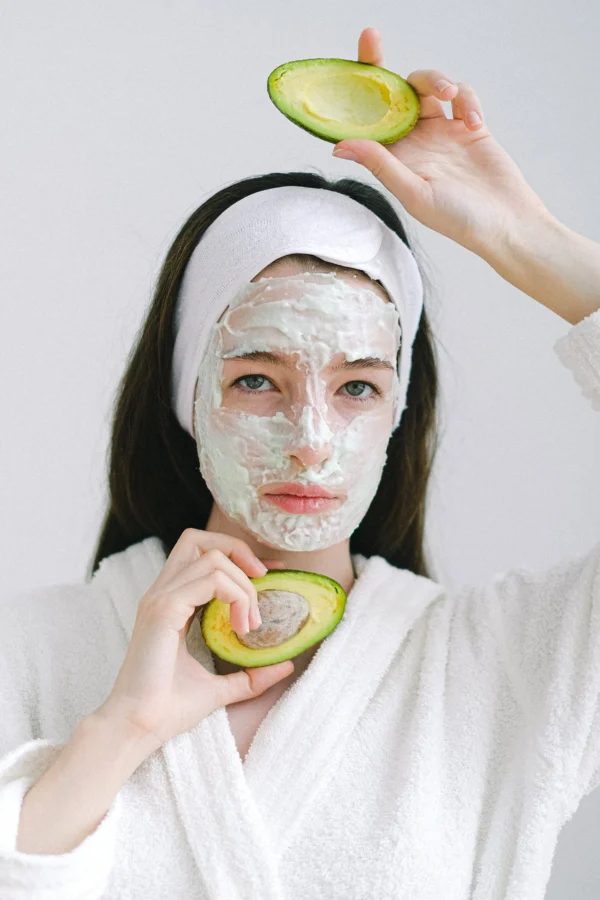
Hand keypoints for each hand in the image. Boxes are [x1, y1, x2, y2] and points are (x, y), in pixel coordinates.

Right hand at [95, 529, 293, 753]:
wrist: (139, 728)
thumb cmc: (168, 708)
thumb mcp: (219, 688)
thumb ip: (249, 675)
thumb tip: (285, 666)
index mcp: (170, 603)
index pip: (202, 556)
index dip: (238, 556)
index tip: (269, 575)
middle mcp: (162, 593)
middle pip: (199, 539)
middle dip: (238, 551)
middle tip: (263, 581)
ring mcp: (160, 598)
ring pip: (212, 558)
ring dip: (243, 586)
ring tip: (251, 624)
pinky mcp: (164, 609)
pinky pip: (210, 579)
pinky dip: (235, 595)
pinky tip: (241, 626)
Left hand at [332, 27, 552, 255]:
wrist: (505, 223)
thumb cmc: (458, 220)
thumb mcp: (415, 193)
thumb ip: (382, 165)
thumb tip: (341, 144)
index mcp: (393, 158)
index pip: (365, 119)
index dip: (351, 92)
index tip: (334, 71)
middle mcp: (413, 142)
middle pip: (391, 94)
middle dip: (382, 65)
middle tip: (371, 37)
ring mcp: (441, 132)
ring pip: (427, 86)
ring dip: (435, 80)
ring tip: (451, 95)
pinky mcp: (468, 126)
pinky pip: (462, 96)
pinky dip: (467, 99)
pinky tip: (473, 120)